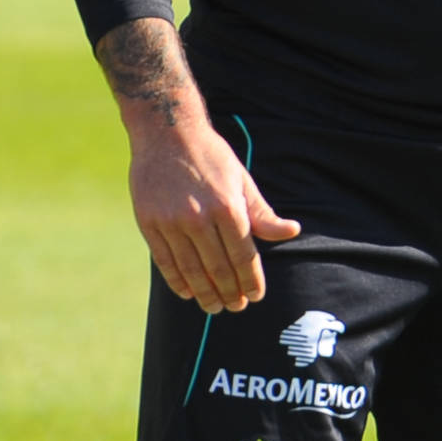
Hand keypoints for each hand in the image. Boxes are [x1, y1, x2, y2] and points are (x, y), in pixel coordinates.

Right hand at [128, 116, 299, 313]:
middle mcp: (199, 217)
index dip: (251, 280)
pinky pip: (165, 261)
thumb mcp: (242, 180)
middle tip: (237, 307)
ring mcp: (171, 221)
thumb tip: (292, 232)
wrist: (167, 133)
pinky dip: (177, 281)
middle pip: (219, 268)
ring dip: (205, 294)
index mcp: (228, 206)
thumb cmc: (211, 156)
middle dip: (230, 292)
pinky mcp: (149, 223)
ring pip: (191, 270)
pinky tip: (187, 293)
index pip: (244, 256)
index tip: (256, 296)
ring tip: (215, 307)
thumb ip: (263, 213)